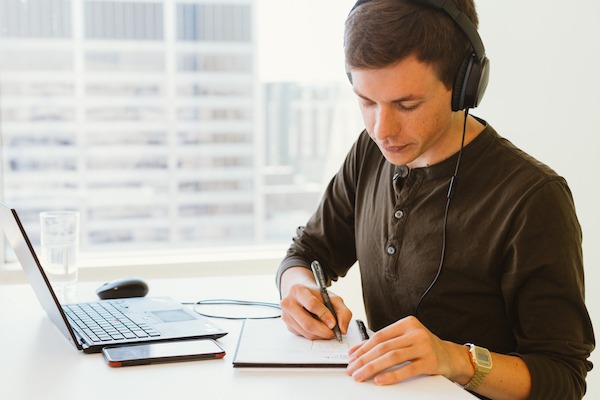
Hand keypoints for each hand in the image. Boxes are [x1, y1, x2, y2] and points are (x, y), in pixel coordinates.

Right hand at [279, 267, 351, 339]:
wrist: (303, 294)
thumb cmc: (318, 296)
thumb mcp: (333, 298)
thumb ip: (343, 311)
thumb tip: (342, 329)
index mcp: (298, 290)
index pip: (312, 304)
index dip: (324, 315)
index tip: (334, 323)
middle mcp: (288, 303)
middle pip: (307, 323)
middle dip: (323, 331)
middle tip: (334, 333)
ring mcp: (286, 316)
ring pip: (306, 332)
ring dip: (320, 335)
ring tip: (329, 330)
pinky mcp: (288, 326)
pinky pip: (304, 335)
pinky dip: (315, 335)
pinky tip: (319, 329)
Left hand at [346, 316, 472, 385]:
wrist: (451, 356)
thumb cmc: (424, 347)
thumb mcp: (405, 339)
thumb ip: (384, 343)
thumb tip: (358, 351)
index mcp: (407, 323)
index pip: (379, 336)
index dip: (363, 347)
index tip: (352, 357)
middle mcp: (415, 332)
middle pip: (383, 347)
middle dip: (364, 359)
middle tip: (352, 369)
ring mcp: (423, 346)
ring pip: (392, 357)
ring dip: (372, 368)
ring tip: (361, 375)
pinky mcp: (429, 362)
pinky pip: (406, 370)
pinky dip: (391, 376)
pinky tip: (380, 380)